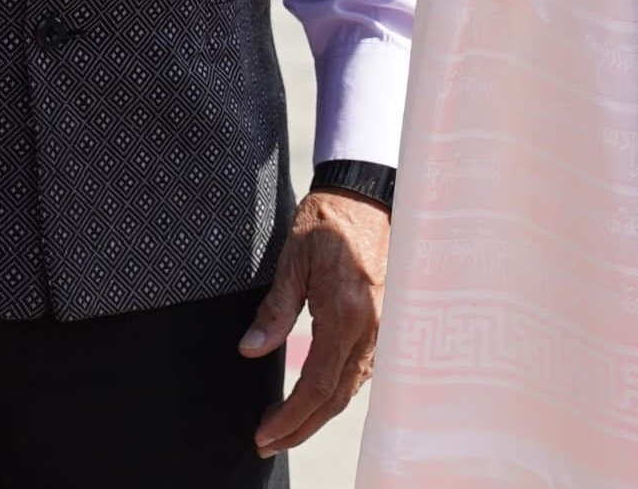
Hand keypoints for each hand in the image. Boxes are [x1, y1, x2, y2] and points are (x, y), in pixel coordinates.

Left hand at [243, 188, 388, 454]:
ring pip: (351, 389)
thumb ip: (274, 310)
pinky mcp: (386, 323)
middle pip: (336, 398)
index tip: (264, 433)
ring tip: (286, 428)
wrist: (366, 195)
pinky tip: (317, 398)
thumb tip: (251, 349)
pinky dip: (337, 392)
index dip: (290, 416)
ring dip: (318, 414)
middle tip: (267, 442)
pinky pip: (362, 371)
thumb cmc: (328, 220)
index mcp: (346, 315)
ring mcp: (384, 329)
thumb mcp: (292, 260)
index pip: (317, 385)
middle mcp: (371, 330)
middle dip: (301, 427)